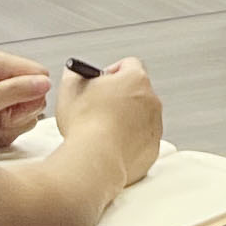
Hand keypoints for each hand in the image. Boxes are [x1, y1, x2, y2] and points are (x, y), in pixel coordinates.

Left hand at [0, 49, 53, 150]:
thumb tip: (44, 82)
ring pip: (29, 111)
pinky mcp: (2, 108)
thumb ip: (14, 91)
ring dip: (12, 125)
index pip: (39, 74)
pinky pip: (19, 122)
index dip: (30, 95)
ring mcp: (2, 93)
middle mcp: (1, 75)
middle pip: (36, 95)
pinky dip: (6, 132)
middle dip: (19, 114)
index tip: (10, 108)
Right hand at [60, 55, 163, 182]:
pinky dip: (128, 142)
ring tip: (101, 130)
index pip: (129, 64)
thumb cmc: (84, 124)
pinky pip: (141, 141)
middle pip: (136, 92)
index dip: (112, 71)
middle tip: (98, 107)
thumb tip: (74, 72)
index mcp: (135, 79)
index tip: (100, 82)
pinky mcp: (152, 149)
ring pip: (140, 117)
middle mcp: (152, 100)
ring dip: (125, 120)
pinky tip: (109, 146)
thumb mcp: (70, 88)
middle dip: (119, 97)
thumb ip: (74, 73)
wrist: (94, 161)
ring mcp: (155, 126)